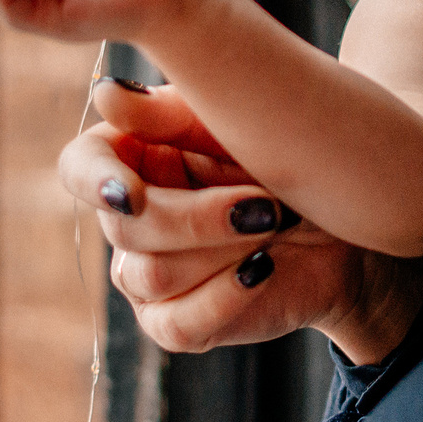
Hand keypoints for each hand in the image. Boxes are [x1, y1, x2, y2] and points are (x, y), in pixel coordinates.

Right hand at [58, 79, 422, 361]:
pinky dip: (225, 297)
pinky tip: (265, 270)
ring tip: (277, 227)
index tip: (133, 190)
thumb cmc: (283, 159)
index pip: (80, 167)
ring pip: (152, 276)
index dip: (97, 180)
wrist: (342, 225)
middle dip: (198, 217)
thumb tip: (105, 95)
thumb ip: (168, 112)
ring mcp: (145, 277)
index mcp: (130, 158)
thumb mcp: (234, 121)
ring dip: (223, 251)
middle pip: (125, 228)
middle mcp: (128, 220)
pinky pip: (177, 326)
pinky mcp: (176, 324)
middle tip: (265, 203)